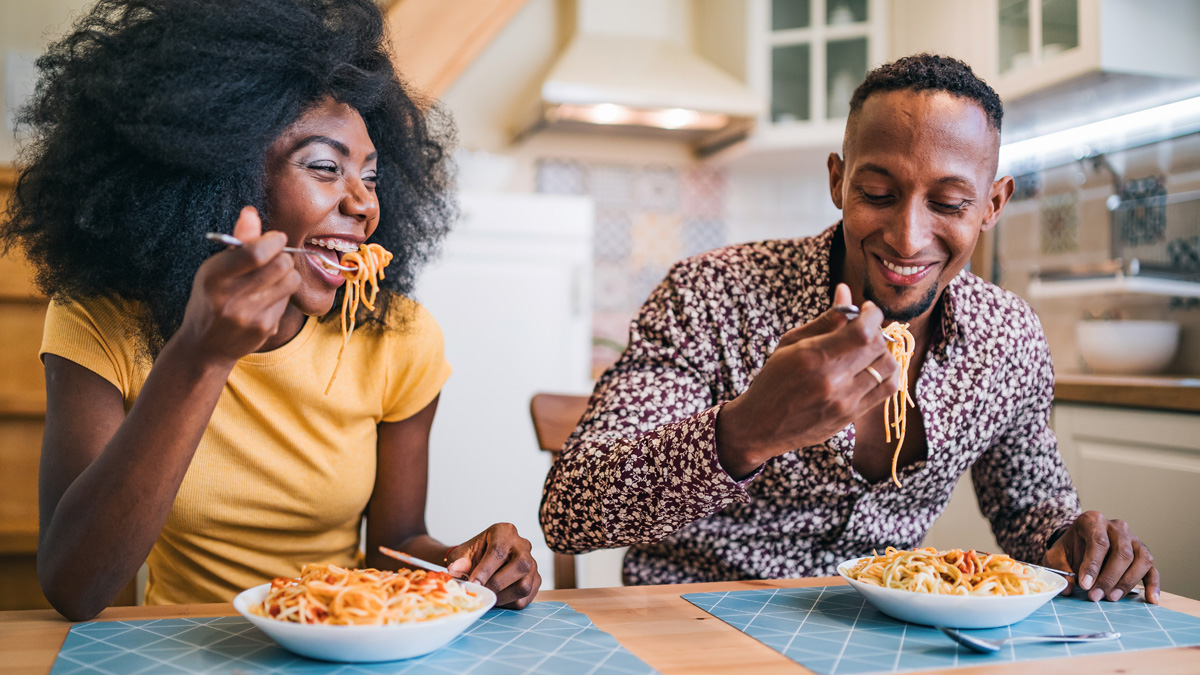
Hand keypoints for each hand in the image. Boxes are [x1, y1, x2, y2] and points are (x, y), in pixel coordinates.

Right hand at [174, 206, 300, 363]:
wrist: (205, 346)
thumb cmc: (211, 299)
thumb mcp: (214, 269)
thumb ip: (237, 242)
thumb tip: (251, 212)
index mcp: (213, 277)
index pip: (255, 253)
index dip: (274, 241)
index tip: (277, 238)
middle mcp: (230, 298)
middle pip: (280, 265)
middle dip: (283, 256)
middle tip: (275, 258)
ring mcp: (249, 316)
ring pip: (290, 281)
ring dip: (286, 274)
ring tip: (271, 278)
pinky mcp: (265, 329)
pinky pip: (288, 300)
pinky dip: (282, 294)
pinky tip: (265, 300)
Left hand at [445, 523, 540, 608]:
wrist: (480, 562)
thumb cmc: (473, 556)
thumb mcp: (462, 554)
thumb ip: (459, 561)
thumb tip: (455, 569)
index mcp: (504, 532)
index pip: (498, 551)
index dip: (484, 570)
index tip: (472, 584)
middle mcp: (523, 545)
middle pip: (520, 565)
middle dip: (497, 584)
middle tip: (481, 592)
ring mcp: (532, 563)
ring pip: (525, 584)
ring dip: (503, 596)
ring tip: (488, 595)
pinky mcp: (535, 580)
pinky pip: (525, 598)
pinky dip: (508, 602)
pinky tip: (496, 597)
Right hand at [715, 283, 902, 476]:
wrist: (761, 425)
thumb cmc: (773, 379)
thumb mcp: (791, 343)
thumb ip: (824, 319)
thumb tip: (845, 290)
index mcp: (813, 357)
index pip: (862, 331)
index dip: (873, 314)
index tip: (867, 309)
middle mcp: (831, 380)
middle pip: (877, 346)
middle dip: (876, 330)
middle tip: (865, 328)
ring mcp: (844, 401)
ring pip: (888, 368)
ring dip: (884, 352)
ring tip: (869, 349)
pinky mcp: (851, 416)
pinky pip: (887, 390)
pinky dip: (887, 373)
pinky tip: (873, 368)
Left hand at [1044, 511, 1159, 603]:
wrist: (1079, 542)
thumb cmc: (1070, 548)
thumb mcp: (1057, 554)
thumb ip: (1060, 569)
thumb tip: (1068, 589)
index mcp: (1093, 520)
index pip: (1099, 542)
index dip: (1093, 565)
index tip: (1085, 584)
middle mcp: (1117, 527)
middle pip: (1122, 552)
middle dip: (1109, 578)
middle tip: (1095, 596)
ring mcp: (1133, 539)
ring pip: (1141, 560)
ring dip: (1127, 582)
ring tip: (1112, 598)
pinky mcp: (1142, 554)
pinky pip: (1152, 569)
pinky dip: (1153, 585)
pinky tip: (1151, 600)